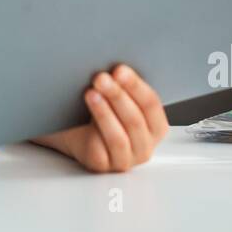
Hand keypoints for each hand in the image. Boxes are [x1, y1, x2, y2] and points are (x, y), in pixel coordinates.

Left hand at [36, 64, 167, 172]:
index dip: (136, 86)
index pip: (151, 104)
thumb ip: (124, 85)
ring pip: (120, 136)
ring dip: (106, 111)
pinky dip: (96, 126)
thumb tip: (116, 65)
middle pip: (135, 120)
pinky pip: (103, 147)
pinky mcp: (105, 165)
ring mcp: (126, 159)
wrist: (75, 132)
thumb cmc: (102, 112)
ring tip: (92, 92)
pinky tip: (88, 109)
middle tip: (102, 77)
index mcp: (155, 126)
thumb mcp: (118, 98)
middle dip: (118, 95)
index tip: (120, 70)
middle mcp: (145, 145)